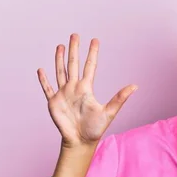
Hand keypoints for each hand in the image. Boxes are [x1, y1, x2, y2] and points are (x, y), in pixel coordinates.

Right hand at [37, 33, 137, 148]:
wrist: (81, 141)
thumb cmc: (95, 129)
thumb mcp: (109, 112)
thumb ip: (120, 98)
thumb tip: (135, 86)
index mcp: (87, 89)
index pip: (90, 67)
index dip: (92, 54)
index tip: (95, 40)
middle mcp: (74, 88)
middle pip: (73, 64)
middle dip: (74, 50)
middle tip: (75, 35)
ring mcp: (63, 94)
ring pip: (60, 72)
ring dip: (60, 59)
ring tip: (60, 46)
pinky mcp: (54, 102)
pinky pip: (48, 88)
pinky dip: (44, 80)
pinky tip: (41, 70)